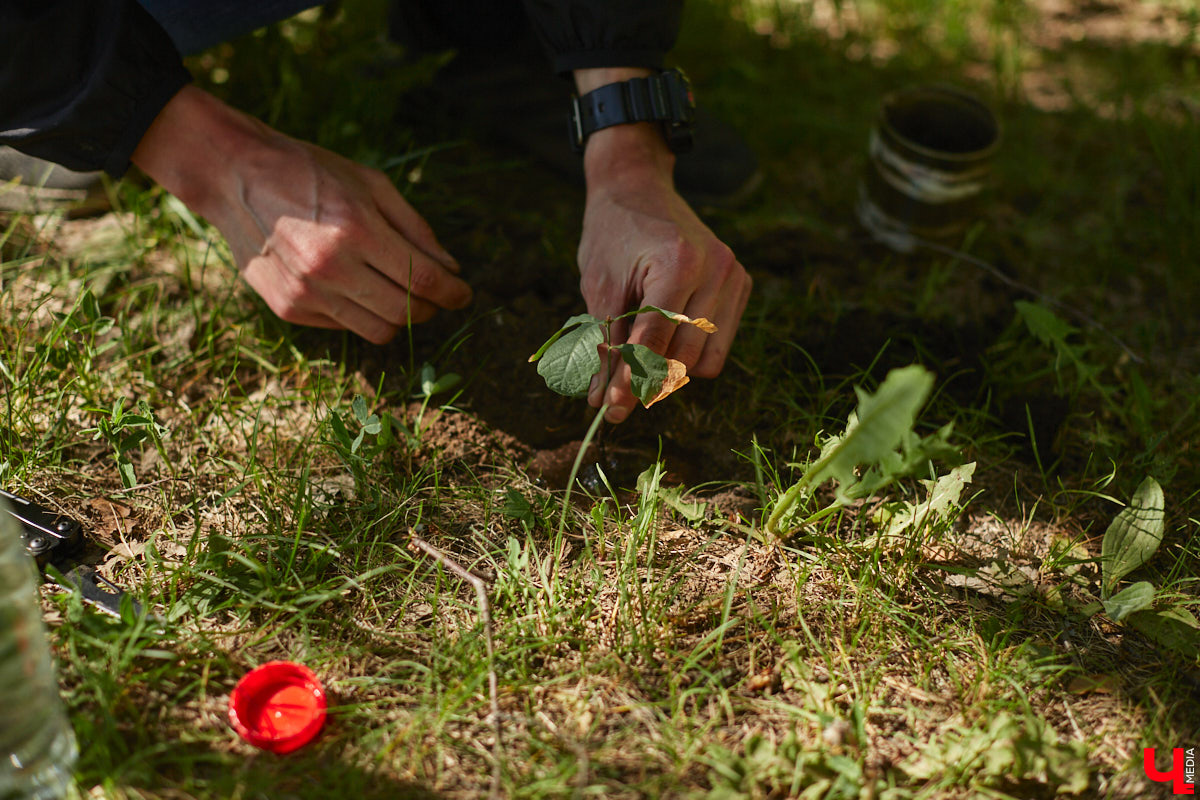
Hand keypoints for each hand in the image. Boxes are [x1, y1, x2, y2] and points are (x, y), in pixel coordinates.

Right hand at [132, 86, 471, 343]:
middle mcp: (331, 267)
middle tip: (436, 296)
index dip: (453, 293)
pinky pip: (345, 327)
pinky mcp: (289, 309)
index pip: (423, 280)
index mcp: (357, 229)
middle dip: (431, 308)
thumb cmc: (309, 172)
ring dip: (399, 318)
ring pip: (378, 331)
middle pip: (405, 313)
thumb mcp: (371, 183)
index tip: (464, 294)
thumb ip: (415, 228)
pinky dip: (362, 315)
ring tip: (401, 296)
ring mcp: (307, 293)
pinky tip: (358, 289)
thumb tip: (450, 268)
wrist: (233, 175)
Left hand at [575, 99, 750, 423]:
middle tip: (616, 394)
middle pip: (683, 356)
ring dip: (670, 370)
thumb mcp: (599, 288)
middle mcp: (715, 268)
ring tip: (640, 357)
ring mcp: (733, 275)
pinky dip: (691, 354)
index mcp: (677, 262)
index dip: (630, 380)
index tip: (611, 409)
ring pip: (705, 358)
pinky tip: (666, 340)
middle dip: (648, 380)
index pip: (654, 340)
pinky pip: (719, 346)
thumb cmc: (612, 233)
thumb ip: (606, 344)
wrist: (637, 186)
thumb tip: (603, 401)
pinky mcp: (740, 284)